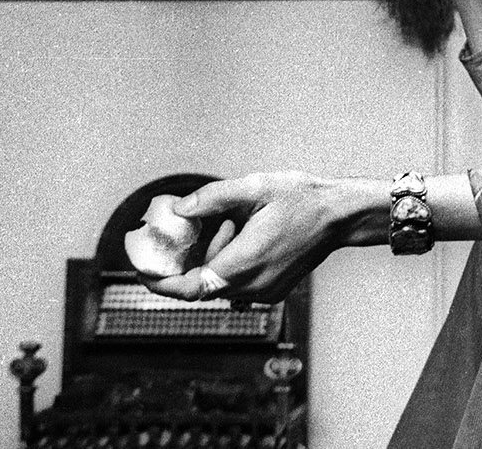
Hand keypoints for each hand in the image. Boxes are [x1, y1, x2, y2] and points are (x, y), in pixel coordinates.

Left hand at [140, 171, 383, 302]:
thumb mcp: (254, 188)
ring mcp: (263, 292)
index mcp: (245, 263)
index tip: (142, 271)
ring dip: (212, 259)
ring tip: (235, 225)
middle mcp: (253, 286)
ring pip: (218, 284)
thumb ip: (211, 199)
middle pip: (201, 285)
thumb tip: (177, 210)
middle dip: (190, 259)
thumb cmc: (301, 200)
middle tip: (193, 229)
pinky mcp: (271, 291)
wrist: (339, 217)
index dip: (161, 284)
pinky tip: (244, 236)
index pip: (191, 287)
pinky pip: (235, 284)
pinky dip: (227, 264)